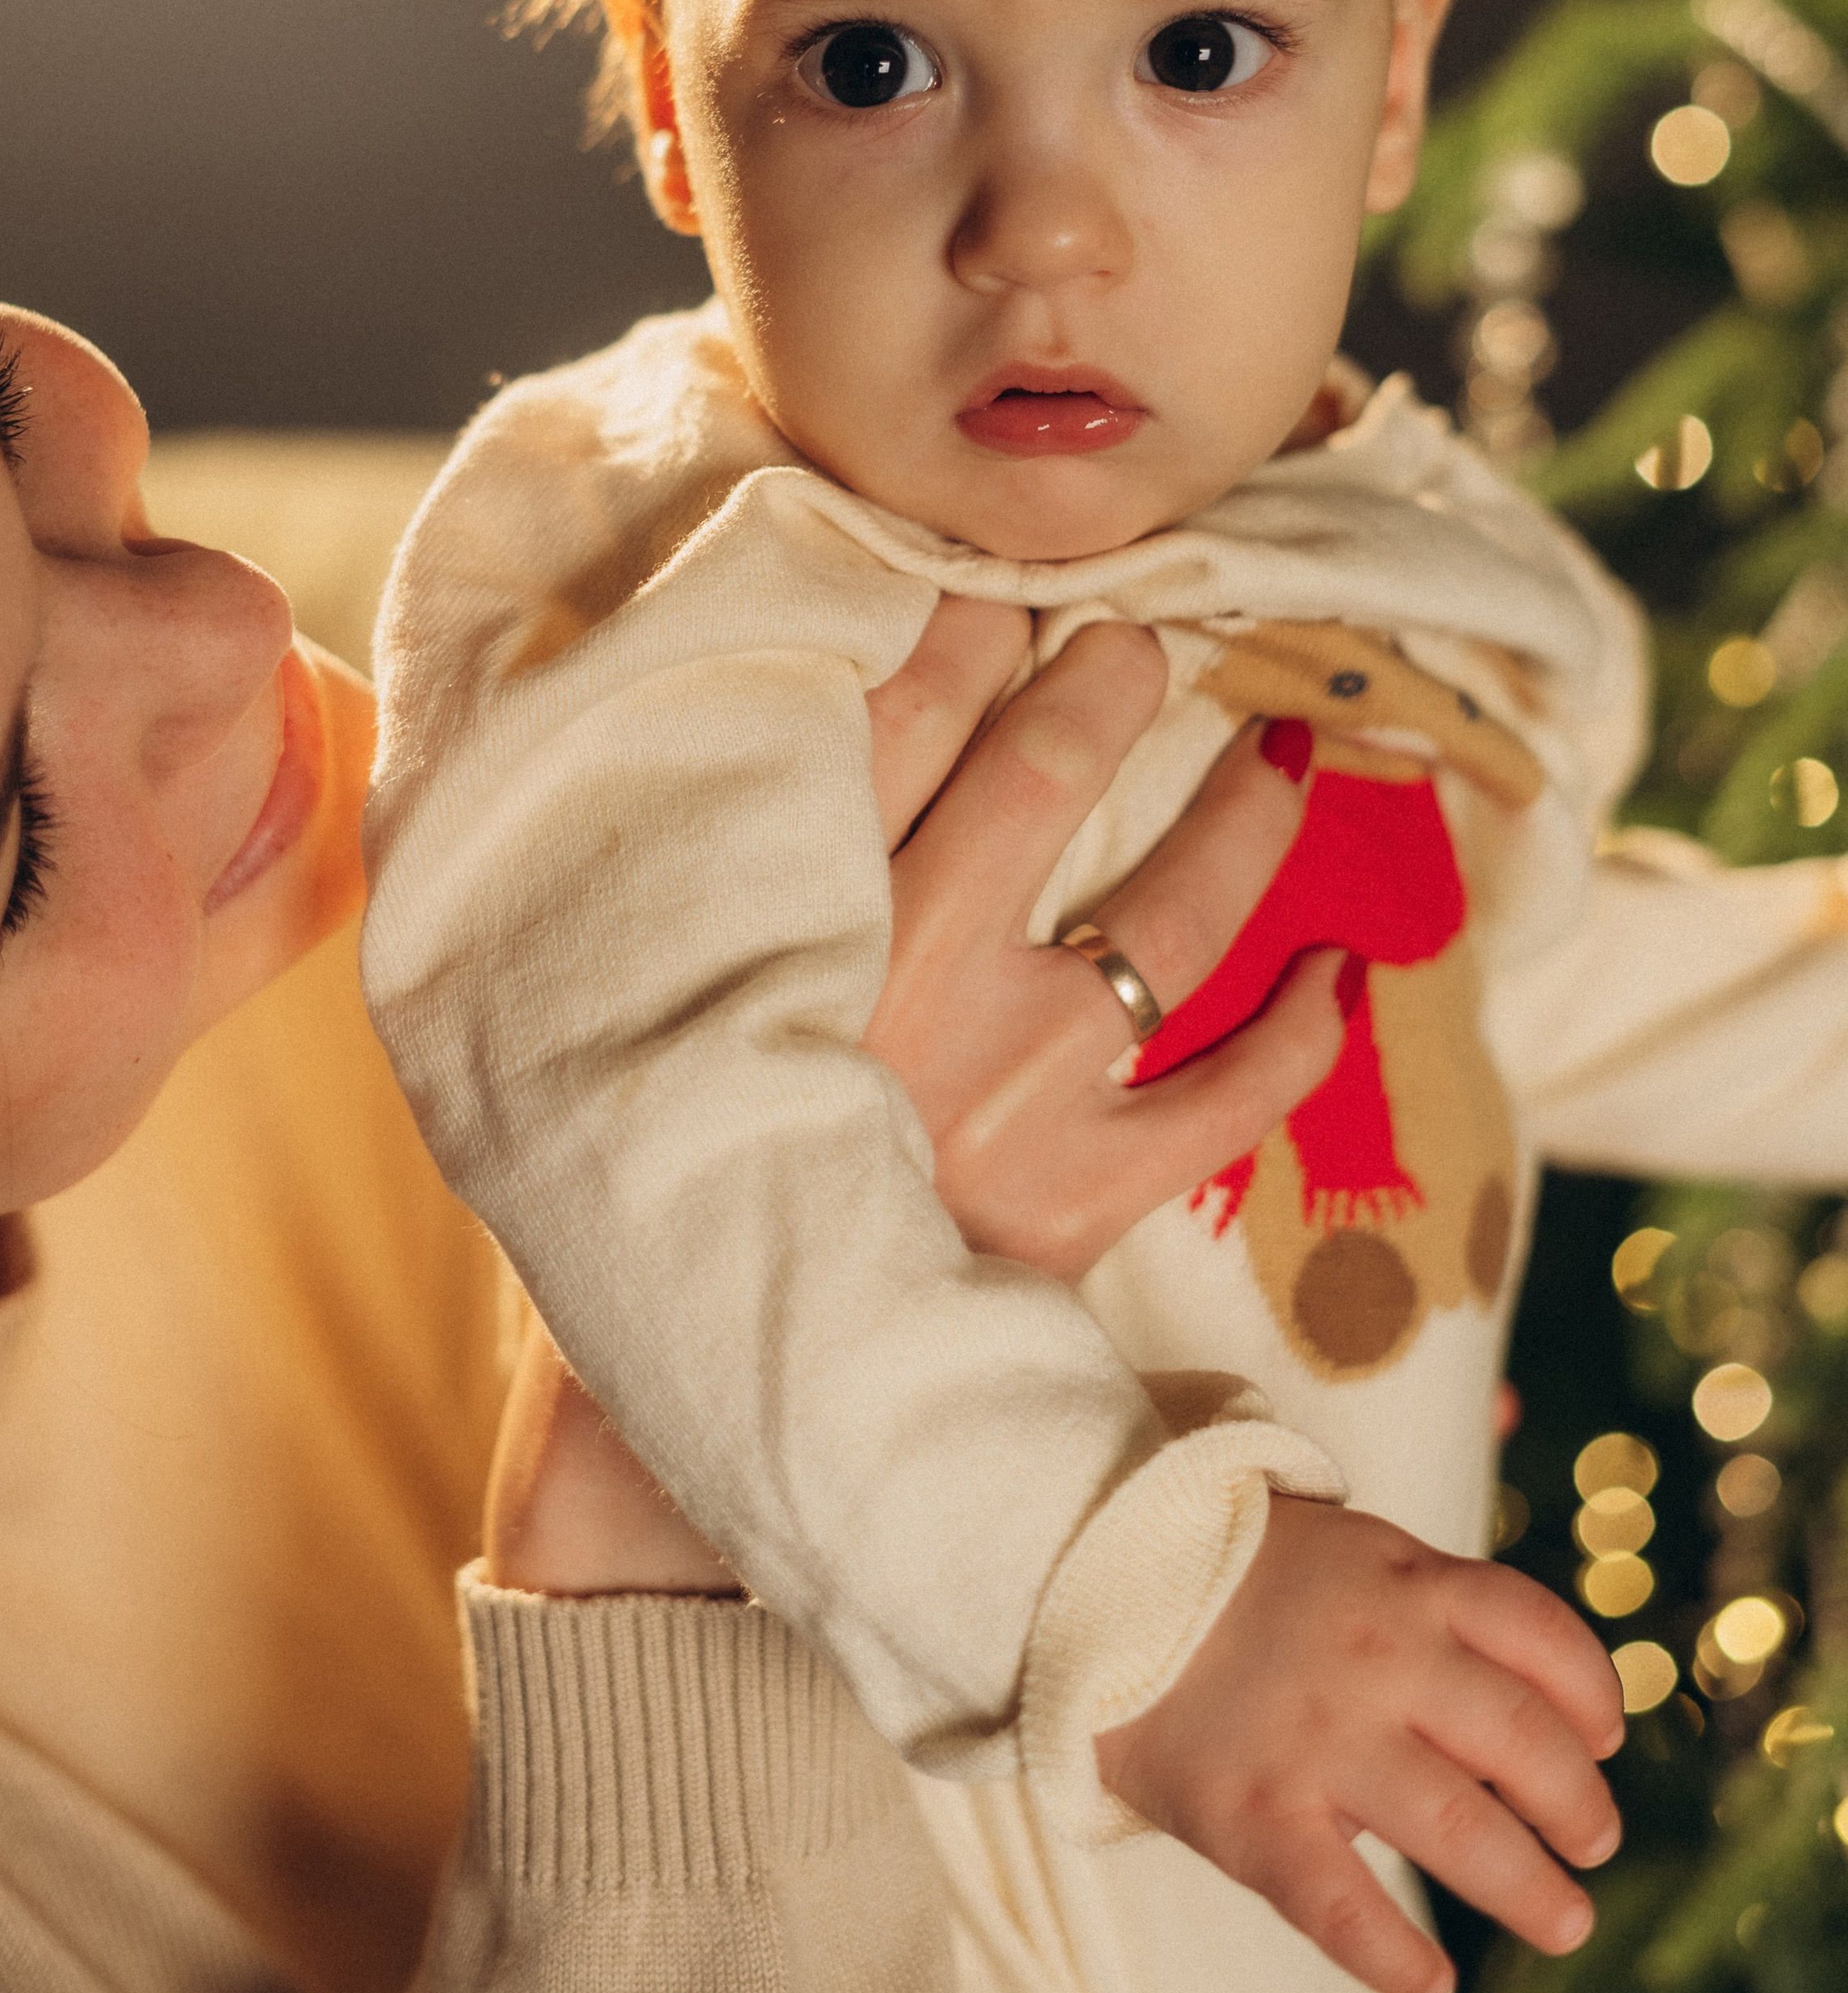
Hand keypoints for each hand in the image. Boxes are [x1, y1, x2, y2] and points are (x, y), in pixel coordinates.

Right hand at [486, 600, 1341, 1586]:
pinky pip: (1226, 1097)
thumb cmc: (656, 1183)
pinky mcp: (1078, 1194)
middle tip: (1145, 638)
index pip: (895, 717)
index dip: (965, 629)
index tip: (1003, 583)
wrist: (702, 1409)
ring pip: (1164, 911)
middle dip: (1103, 684)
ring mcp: (1011, 1084)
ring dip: (1240, 821)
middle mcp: (912, 977)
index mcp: (796, 919)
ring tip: (1283, 754)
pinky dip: (1300, 1035)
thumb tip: (728, 752)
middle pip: (1039, 775)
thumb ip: (706, 889)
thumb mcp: (647, 1008)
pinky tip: (1345, 972)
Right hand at [1094, 1495, 1624, 1992]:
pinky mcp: (1255, 1812)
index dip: (1593, 1694)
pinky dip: (1393, 1956)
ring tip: (1563, 1918)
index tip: (1604, 1738)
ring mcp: (1319, 1738)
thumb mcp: (1346, 1545)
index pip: (1540, 1637)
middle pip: (1522, 1741)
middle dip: (1577, 1805)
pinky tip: (1429, 1980)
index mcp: (1406, 1583)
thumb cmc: (1231, 1572)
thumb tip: (1527, 1649)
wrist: (1095, 1576)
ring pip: (1460, 1829)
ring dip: (1529, 1887)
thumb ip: (1429, 1592)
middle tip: (1594, 1845)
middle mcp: (1379, 1657)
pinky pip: (1340, 1904)